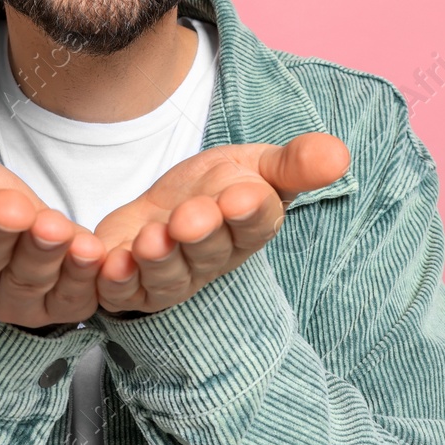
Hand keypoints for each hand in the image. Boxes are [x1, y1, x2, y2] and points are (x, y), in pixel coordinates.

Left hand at [93, 133, 349, 314]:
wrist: (166, 203)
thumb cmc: (218, 187)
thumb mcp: (256, 164)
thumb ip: (294, 163)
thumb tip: (339, 154)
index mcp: (248, 229)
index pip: (254, 224)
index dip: (247, 212)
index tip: (241, 195)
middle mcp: (209, 260)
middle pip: (206, 253)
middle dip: (198, 236)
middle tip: (189, 217)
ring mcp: (167, 277)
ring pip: (164, 278)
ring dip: (156, 260)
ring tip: (150, 238)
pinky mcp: (126, 285)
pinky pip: (118, 291)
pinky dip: (110, 280)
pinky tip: (104, 259)